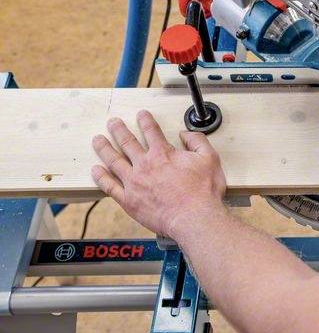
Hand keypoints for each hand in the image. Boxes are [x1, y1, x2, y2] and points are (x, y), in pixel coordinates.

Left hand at [91, 110, 226, 237]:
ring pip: (114, 161)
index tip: (141, 114)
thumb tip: (186, 134)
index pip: (151, 131)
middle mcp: (145, 165)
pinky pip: (109, 186)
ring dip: (104, 148)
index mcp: (163, 153)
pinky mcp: (128, 200)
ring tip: (97, 140)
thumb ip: (197, 141)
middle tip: (112, 122)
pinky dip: (101, 177)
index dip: (145, 120)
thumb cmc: (202, 192)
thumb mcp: (209, 158)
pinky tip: (96, 170)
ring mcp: (134, 183)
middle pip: (127, 142)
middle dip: (119, 130)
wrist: (193, 218)